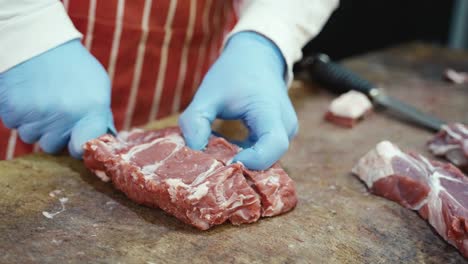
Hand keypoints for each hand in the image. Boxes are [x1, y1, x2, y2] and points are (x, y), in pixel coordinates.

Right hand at [0, 39, 114, 157]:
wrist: (38, 41)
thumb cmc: (73, 66)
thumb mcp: (98, 86)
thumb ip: (100, 116)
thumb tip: (103, 141)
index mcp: (91, 110)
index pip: (84, 148)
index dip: (80, 148)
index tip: (78, 141)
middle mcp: (64, 116)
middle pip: (54, 146)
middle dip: (55, 133)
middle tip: (56, 109)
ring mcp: (36, 115)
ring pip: (32, 137)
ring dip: (36, 124)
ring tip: (42, 99)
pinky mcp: (12, 110)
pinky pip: (15, 125)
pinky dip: (20, 115)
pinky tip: (27, 96)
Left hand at [179, 32, 297, 169]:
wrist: (255, 56)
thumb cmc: (232, 73)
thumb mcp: (208, 93)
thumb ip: (196, 122)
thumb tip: (192, 152)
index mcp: (270, 110)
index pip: (273, 145)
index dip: (253, 161)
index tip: (227, 163)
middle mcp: (286, 124)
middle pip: (271, 158)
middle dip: (244, 167)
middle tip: (216, 166)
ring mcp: (286, 131)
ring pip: (268, 159)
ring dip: (244, 162)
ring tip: (219, 154)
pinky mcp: (280, 135)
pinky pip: (266, 153)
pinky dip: (247, 155)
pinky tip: (227, 149)